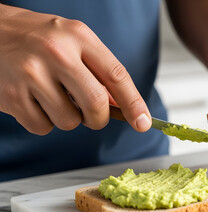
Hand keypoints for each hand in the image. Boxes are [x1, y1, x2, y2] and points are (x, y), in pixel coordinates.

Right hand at [0, 4, 150, 134]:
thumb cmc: (37, 38)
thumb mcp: (73, 41)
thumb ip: (98, 70)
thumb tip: (123, 106)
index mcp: (78, 37)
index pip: (116, 76)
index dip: (134, 103)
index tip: (144, 123)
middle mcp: (56, 53)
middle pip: (96, 105)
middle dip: (99, 119)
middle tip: (92, 115)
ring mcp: (31, 74)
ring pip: (69, 121)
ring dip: (67, 118)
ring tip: (52, 96)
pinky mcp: (11, 95)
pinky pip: (43, 127)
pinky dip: (43, 121)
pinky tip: (33, 100)